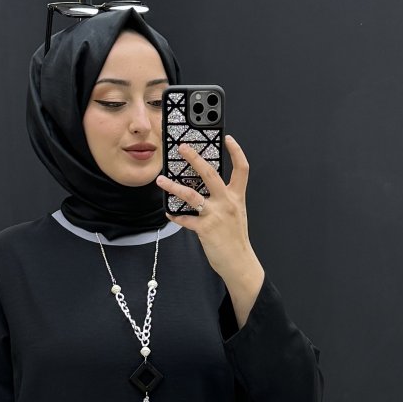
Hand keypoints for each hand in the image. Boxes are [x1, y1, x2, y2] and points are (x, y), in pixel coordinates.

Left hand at [155, 134, 254, 283]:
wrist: (239, 262)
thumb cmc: (236, 240)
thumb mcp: (236, 214)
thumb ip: (224, 200)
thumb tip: (206, 191)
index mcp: (236, 197)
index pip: (241, 169)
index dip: (236, 151)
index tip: (228, 139)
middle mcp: (226, 202)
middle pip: (210, 173)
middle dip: (194, 158)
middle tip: (182, 148)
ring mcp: (215, 215)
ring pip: (191, 195)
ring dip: (173, 186)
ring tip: (161, 180)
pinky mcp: (205, 229)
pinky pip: (185, 220)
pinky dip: (175, 216)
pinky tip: (168, 213)